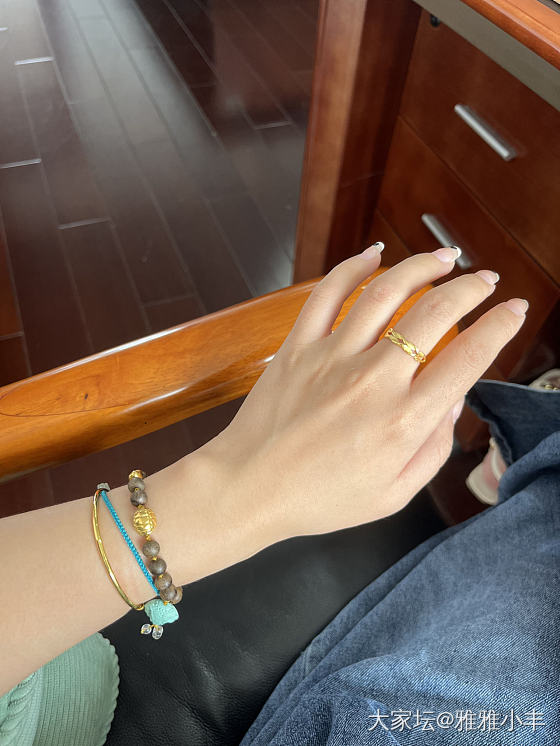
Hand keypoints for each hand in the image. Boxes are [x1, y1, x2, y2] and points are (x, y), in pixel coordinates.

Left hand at [206, 247, 526, 541]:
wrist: (251, 488)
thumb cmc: (323, 498)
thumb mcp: (395, 493)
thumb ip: (434, 446)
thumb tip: (453, 398)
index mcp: (403, 421)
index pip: (468, 358)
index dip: (500, 327)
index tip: (515, 310)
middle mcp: (373, 380)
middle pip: (435, 312)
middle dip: (471, 288)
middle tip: (486, 281)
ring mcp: (333, 357)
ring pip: (386, 291)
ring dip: (422, 266)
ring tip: (445, 258)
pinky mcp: (299, 346)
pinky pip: (328, 294)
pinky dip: (354, 267)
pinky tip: (375, 254)